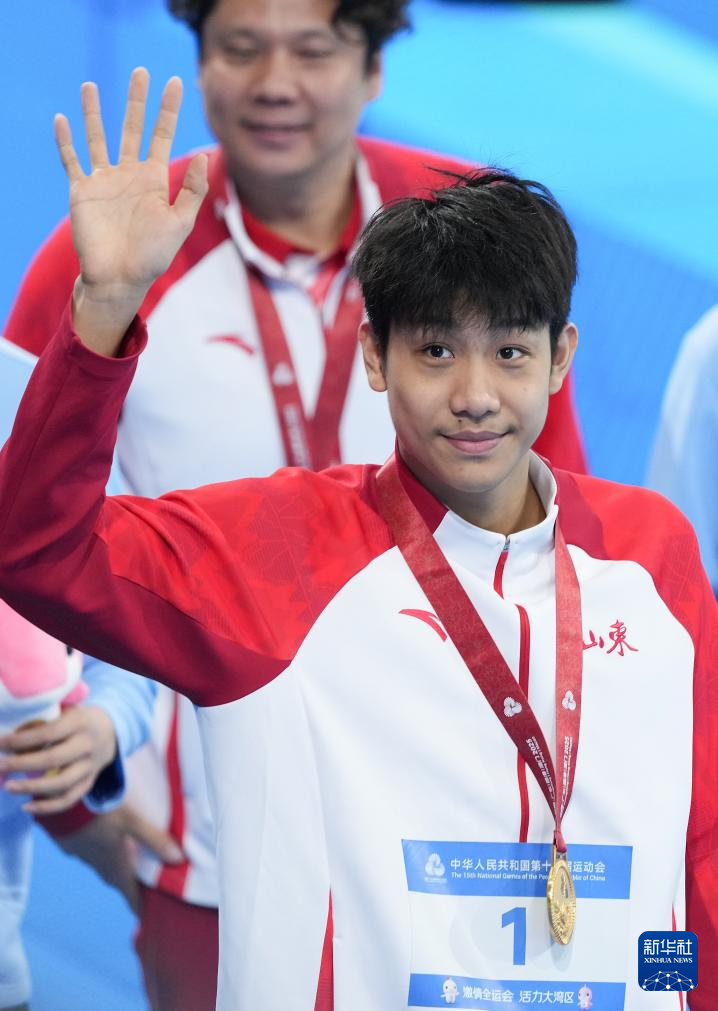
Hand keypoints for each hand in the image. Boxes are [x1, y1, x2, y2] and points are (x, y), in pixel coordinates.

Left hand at [0, 704, 116, 813]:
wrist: (109, 731)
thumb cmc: (75, 719)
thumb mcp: (65, 710)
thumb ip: (43, 720)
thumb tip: (9, 740)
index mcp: (80, 721)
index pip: (48, 733)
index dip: (22, 740)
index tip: (0, 744)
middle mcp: (87, 745)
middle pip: (52, 759)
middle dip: (21, 764)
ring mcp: (90, 766)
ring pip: (61, 784)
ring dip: (31, 788)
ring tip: (8, 786)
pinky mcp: (89, 782)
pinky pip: (68, 800)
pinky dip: (46, 807)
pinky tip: (25, 807)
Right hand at [54, 803, 183, 913]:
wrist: (59, 808)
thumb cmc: (98, 814)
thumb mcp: (131, 821)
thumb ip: (154, 839)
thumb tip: (179, 859)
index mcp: (115, 866)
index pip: (130, 895)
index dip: (140, 906)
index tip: (147, 918)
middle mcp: (100, 866)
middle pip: (119, 882)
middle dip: (131, 888)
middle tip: (144, 889)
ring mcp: (85, 857)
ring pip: (105, 869)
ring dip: (118, 871)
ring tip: (129, 867)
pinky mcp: (75, 847)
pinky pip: (94, 857)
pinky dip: (104, 855)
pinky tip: (107, 844)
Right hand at [56, 67, 207, 352]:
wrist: (121, 279)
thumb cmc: (153, 256)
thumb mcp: (180, 223)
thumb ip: (193, 191)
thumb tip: (206, 157)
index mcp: (154, 180)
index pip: (162, 136)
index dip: (169, 110)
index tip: (176, 83)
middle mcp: (129, 175)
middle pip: (132, 128)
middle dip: (137, 101)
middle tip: (141, 72)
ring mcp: (104, 181)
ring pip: (98, 138)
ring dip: (94, 112)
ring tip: (91, 84)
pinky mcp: (82, 191)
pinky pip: (72, 161)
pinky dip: (66, 141)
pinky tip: (62, 120)